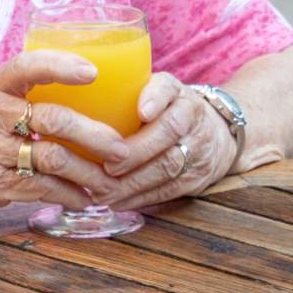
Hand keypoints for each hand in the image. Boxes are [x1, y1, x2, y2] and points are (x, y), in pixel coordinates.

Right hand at [0, 50, 129, 224]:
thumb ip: (18, 96)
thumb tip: (81, 93)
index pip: (27, 66)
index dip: (62, 66)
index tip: (93, 72)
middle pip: (54, 118)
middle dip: (95, 134)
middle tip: (121, 147)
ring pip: (54, 158)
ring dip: (90, 172)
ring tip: (112, 179)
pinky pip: (41, 189)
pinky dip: (70, 195)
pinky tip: (85, 199)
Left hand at [97, 72, 238, 212]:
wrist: (216, 137)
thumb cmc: (169, 113)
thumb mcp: (157, 93)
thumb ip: (128, 94)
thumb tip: (77, 100)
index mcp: (178, 94)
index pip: (169, 91)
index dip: (155, 99)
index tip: (141, 112)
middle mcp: (193, 119)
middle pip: (168, 133)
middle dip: (136, 153)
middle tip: (107, 167)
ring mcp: (199, 151)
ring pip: (168, 167)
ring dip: (132, 182)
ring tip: (102, 190)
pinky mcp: (196, 179)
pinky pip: (168, 191)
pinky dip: (139, 198)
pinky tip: (116, 201)